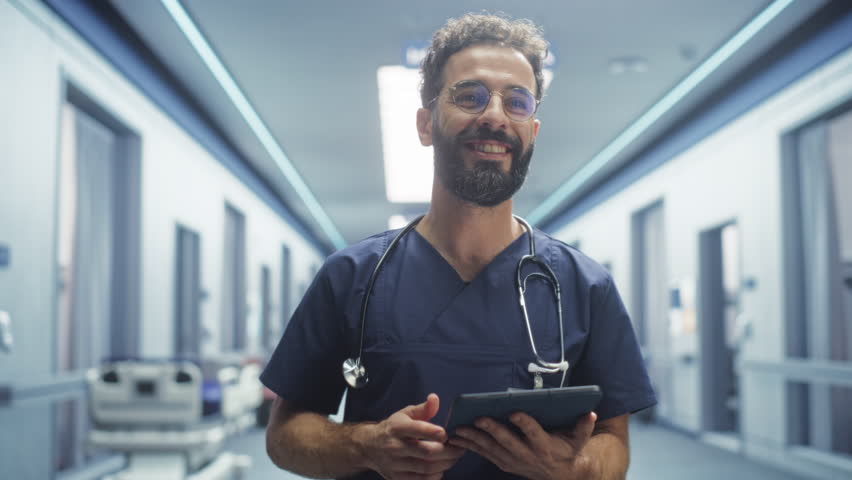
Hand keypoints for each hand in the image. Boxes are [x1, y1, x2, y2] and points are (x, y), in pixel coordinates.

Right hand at [360, 393, 465, 479]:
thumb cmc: (392, 428)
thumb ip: (423, 408)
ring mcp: (395, 464)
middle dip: (448, 451)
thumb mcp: (405, 414)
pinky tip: (441, 468)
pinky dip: (435, 476)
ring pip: (426, 468)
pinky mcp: (397, 478)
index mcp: (397, 428)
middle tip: (460, 447)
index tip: (447, 433)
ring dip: (445, 463)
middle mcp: (395, 446)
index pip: (417, 429)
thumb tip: (435, 398)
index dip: (435, 432)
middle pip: (427, 452)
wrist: (368, 446)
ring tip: (454, 457)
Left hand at [448, 411, 596, 479]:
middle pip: (508, 442)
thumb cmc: (568, 450)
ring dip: (475, 439)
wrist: (561, 475)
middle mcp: (527, 455)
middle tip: (479, 418)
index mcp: (544, 446)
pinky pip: (485, 454)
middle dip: (493, 430)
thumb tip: (591, 413)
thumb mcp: (579, 439)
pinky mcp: (504, 463)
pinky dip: (470, 446)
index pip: (533, 433)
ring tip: (459, 428)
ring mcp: (513, 461)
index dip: (524, 424)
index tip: (515, 412)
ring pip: (491, 450)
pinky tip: (457, 438)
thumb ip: (583, 426)